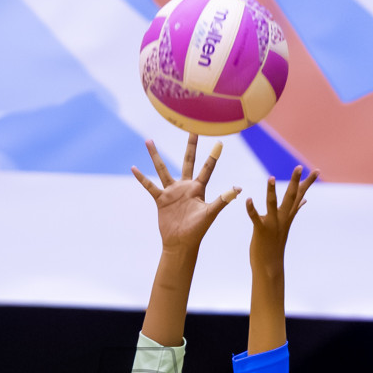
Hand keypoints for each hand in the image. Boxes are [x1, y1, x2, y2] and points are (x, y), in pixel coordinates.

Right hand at [132, 133, 239, 253]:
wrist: (181, 243)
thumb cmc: (197, 230)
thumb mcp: (210, 213)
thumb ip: (222, 200)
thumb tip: (238, 189)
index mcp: (199, 189)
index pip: (207, 169)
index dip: (213, 156)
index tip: (220, 142)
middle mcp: (185, 187)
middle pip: (188, 161)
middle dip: (190, 146)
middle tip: (192, 129)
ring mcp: (172, 192)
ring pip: (162, 169)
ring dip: (155, 156)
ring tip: (148, 140)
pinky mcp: (161, 199)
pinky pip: (149, 186)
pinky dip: (142, 178)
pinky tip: (134, 168)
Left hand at [246, 165, 317, 270]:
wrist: (270, 266)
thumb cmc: (275, 243)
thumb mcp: (286, 224)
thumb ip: (294, 210)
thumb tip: (304, 200)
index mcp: (288, 216)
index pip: (300, 195)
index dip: (308, 182)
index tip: (316, 170)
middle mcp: (283, 219)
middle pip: (291, 197)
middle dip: (295, 181)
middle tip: (299, 166)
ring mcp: (273, 225)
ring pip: (273, 205)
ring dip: (271, 191)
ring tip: (270, 177)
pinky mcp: (261, 231)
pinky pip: (256, 218)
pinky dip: (251, 209)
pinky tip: (248, 200)